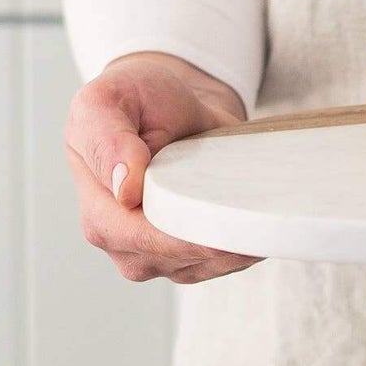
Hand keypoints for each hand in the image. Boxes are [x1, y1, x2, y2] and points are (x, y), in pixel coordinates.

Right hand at [65, 52, 259, 283]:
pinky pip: (216, 263)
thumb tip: (124, 191)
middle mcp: (122, 241)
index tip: (224, 223)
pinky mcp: (184, 252)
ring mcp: (154, 253)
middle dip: (219, 247)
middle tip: (261, 227)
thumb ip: (108, 141)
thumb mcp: (106, 102)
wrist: (163, 103)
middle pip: (176, 260)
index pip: (141, 238)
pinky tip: (259, 230)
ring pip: (202, 267)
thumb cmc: (131, 98)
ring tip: (267, 224)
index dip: (182, 237)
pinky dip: (241, 249)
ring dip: (236, 250)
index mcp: (99, 209)